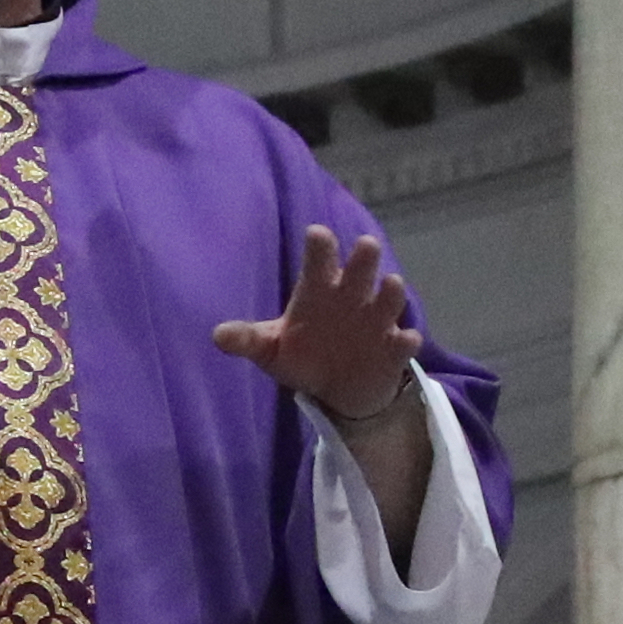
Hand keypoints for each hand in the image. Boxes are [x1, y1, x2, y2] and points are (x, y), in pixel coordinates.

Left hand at [212, 225, 425, 425]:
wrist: (337, 389)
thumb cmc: (302, 356)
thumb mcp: (271, 350)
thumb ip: (248, 340)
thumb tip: (217, 336)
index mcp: (319, 290)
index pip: (319, 260)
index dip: (320, 246)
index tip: (318, 234)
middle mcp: (351, 297)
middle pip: (361, 269)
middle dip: (364, 258)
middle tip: (365, 245)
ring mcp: (376, 321)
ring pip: (389, 298)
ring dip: (391, 292)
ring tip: (390, 285)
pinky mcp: (393, 350)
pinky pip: (404, 342)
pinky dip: (405, 340)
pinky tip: (405, 340)